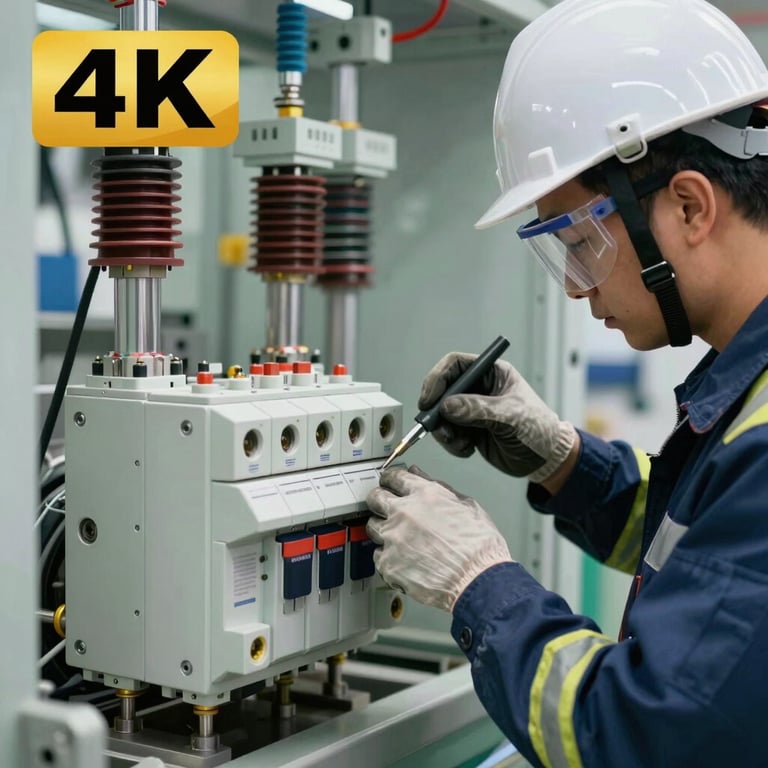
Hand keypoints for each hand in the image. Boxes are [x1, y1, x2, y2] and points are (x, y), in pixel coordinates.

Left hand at [366, 466, 512, 611]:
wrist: (478, 580)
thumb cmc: (480, 547)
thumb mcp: (467, 506)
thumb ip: (440, 488)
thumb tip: (421, 477)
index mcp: (424, 494)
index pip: (394, 477)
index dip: (390, 479)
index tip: (389, 483)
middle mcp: (404, 513)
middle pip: (375, 498)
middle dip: (379, 500)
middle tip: (385, 507)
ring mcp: (393, 539)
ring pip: (373, 526)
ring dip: (383, 529)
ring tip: (398, 538)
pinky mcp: (388, 564)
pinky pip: (378, 555)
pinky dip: (388, 557)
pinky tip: (402, 560)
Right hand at [418, 352, 575, 482]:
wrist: (546, 459)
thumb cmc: (538, 429)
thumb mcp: (510, 416)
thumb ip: (478, 409)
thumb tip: (447, 407)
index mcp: (491, 373)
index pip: (455, 365)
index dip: (437, 379)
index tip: (429, 400)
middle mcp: (478, 388)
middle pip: (443, 390)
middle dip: (436, 411)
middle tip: (437, 427)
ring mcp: (472, 410)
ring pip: (441, 415)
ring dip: (444, 431)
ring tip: (460, 443)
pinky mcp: (469, 429)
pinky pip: (448, 433)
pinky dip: (452, 443)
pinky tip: (468, 449)